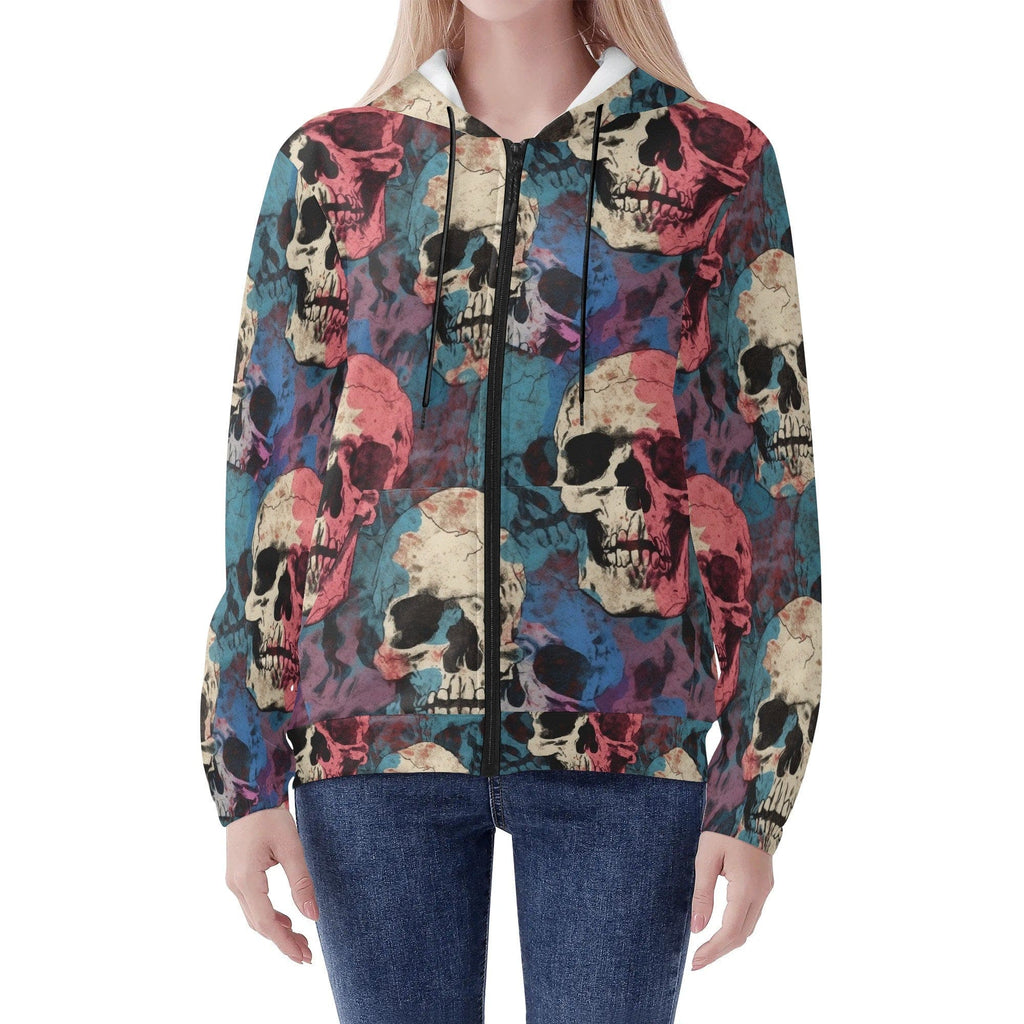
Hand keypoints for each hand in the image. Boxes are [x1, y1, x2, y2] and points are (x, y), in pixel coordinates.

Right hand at [225, 803, 319, 963]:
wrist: (248, 796)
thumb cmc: (269, 818)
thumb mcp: (291, 847)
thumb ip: (301, 882)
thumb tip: (313, 916)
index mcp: (247, 880)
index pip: (267, 923)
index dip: (285, 943)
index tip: (304, 957)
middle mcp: (236, 885)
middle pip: (260, 924)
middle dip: (283, 941)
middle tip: (307, 955)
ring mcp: (235, 881)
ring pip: (255, 917)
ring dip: (277, 931)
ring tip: (300, 942)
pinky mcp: (239, 876)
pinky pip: (253, 905)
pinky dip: (270, 917)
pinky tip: (286, 921)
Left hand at [689, 830, 773, 969]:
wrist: (751, 804)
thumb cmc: (724, 827)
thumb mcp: (706, 858)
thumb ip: (702, 894)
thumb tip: (698, 928)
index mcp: (746, 888)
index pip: (730, 931)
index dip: (713, 950)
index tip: (695, 962)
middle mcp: (761, 893)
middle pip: (742, 934)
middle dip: (720, 951)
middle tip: (697, 962)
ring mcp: (765, 888)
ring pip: (749, 926)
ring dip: (729, 941)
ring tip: (706, 949)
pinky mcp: (764, 883)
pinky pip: (752, 913)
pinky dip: (736, 926)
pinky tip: (721, 927)